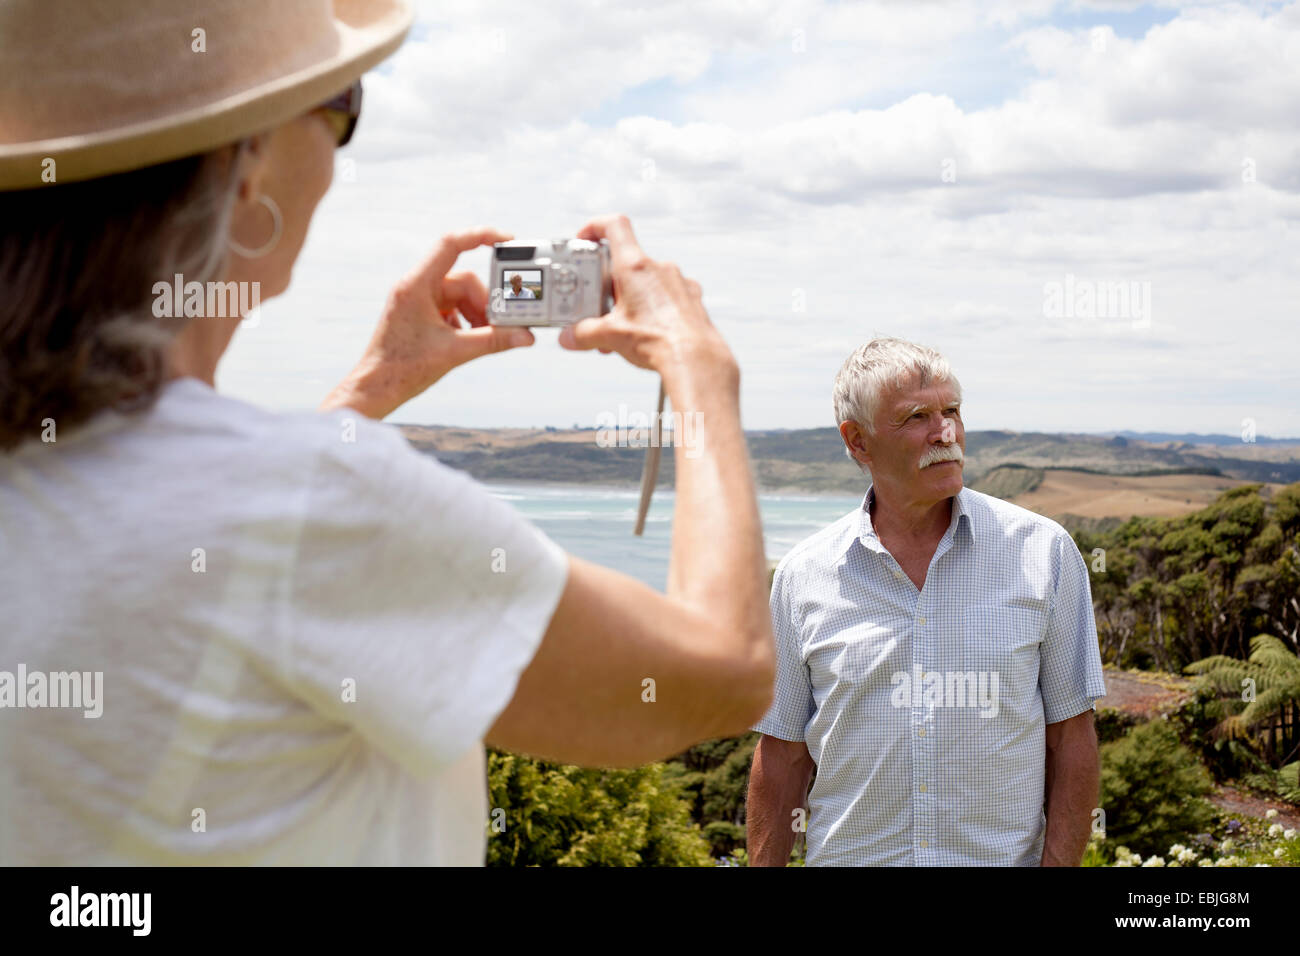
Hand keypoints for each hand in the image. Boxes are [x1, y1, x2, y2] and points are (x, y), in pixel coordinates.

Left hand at [322, 227, 534, 418]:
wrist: (377, 388)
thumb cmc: (403, 369)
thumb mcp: (455, 352)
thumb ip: (493, 341)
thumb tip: (525, 336)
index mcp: (416, 285)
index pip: (451, 245)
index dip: (481, 236)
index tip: (506, 241)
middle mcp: (415, 287)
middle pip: (464, 281)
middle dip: (484, 303)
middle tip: (499, 325)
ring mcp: (418, 300)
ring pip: (460, 296)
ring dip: (477, 315)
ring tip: (483, 338)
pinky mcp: (420, 313)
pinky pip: (452, 308)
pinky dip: (466, 322)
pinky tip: (467, 341)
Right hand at [557, 215, 736, 396]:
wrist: (696, 359)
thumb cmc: (658, 340)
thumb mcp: (611, 336)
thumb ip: (584, 334)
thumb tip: (570, 337)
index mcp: (635, 267)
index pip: (614, 226)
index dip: (595, 227)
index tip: (584, 241)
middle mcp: (659, 268)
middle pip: (626, 261)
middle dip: (607, 283)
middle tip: (596, 305)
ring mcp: (678, 282)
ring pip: (646, 282)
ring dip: (629, 299)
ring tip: (620, 328)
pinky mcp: (690, 298)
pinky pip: (665, 296)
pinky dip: (651, 308)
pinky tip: (646, 331)